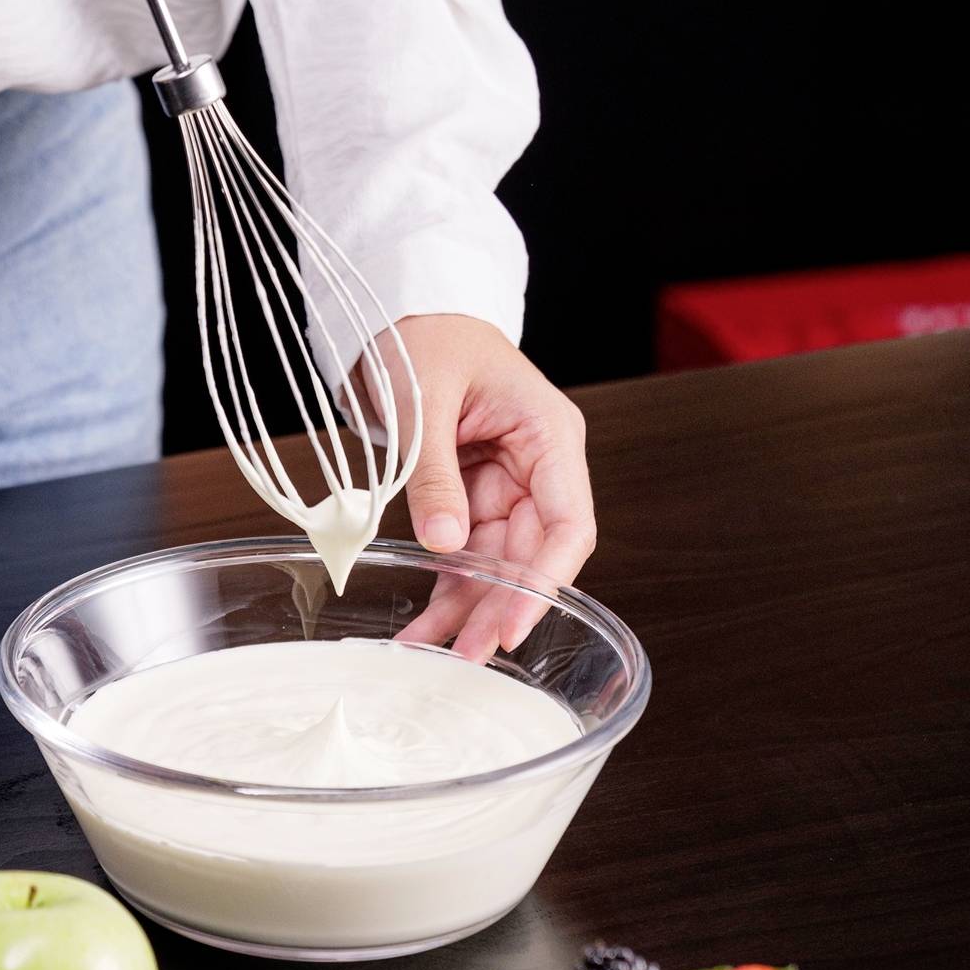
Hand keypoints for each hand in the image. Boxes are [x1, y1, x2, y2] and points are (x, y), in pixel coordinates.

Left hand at [359, 314, 596, 660]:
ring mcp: (504, 486)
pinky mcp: (472, 497)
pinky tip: (421, 626)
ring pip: (497, 565)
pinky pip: (464, 554)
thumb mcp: (425, 401)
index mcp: (549, 436)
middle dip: (500, 607)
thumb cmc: (426, 335)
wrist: (401, 313)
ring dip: (468, 608)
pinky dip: (443, 588)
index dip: (545, 581)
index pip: (568, 525)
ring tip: (430, 653)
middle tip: (466, 655)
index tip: (511, 622)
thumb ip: (434, 473)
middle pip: (532, 557)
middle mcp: (536, 468)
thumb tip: (445, 543)